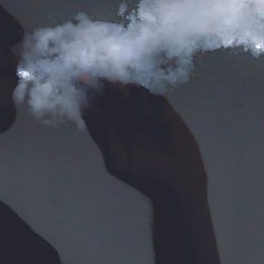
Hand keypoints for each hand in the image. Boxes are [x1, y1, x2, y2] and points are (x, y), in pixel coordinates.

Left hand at [81, 80, 207, 200]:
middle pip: (114, 96)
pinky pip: (157, 97)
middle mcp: (127, 120)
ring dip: (131, 90)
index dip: (89, 94)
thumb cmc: (145, 176)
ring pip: (135, 92)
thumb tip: (87, 112)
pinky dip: (152, 98)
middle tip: (111, 83)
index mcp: (112, 130)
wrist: (179, 182)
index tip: (83, 81)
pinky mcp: (166, 113)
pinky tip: (152, 111)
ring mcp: (146, 115)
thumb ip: (103, 138)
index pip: (97, 107)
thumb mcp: (118, 162)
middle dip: (109, 87)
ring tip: (127, 92)